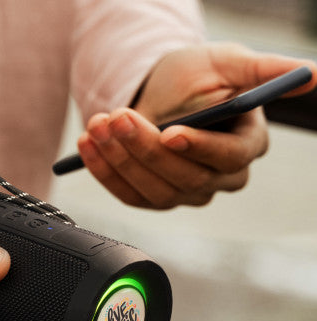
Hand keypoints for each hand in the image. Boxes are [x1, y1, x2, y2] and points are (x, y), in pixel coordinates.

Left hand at [78, 43, 316, 208]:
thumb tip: (314, 74)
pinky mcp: (152, 196)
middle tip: (117, 118)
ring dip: (121, 160)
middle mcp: (217, 177)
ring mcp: (183, 192)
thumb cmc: (195, 75)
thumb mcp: (226, 63)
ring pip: (155, 191)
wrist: (158, 91)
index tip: (169, 132)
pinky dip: (105, 172)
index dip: (199, 148)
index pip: (229, 158)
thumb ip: (263, 70)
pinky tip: (88, 146)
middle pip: (186, 178)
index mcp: (244, 145)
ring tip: (97, 126)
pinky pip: (129, 194)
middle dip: (146, 149)